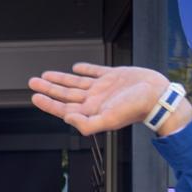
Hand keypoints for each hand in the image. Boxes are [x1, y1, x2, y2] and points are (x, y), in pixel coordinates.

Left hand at [29, 63, 191, 135]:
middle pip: (65, 94)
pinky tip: (76, 67)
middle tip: (33, 83)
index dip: (48, 103)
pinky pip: (95, 72)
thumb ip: (87, 123)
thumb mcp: (109, 119)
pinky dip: (84, 69)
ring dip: (60, 79)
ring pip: (76, 82)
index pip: (63, 107)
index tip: (35, 97)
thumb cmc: (136, 110)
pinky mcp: (114, 76)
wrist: (158, 96)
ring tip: (46, 76)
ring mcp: (103, 88)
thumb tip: (67, 118)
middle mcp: (95, 99)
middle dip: (48, 89)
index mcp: (91, 110)